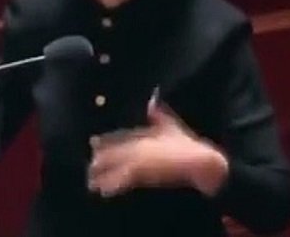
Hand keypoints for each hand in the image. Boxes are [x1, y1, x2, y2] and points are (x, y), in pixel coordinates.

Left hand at [88, 100, 228, 197]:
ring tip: (91, 182)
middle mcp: (140, 146)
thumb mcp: (172, 125)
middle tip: (88, 165)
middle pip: (114, 152)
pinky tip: (104, 191)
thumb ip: (159, 114)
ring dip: (103, 174)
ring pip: (116, 166)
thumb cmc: (188, 145)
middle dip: (101, 159)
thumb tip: (153, 99)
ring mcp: (141, 160)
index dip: (106, 141)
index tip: (92, 142)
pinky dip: (114, 185)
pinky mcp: (145, 174)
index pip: (121, 137)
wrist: (201, 161)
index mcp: (145, 134)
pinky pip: (124, 180)